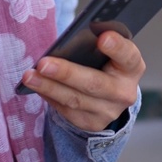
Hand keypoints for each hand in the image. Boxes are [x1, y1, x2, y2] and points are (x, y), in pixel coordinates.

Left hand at [20, 31, 143, 131]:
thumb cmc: (104, 63)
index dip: (117, 48)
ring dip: (49, 87)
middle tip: (43, 63)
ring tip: (30, 76)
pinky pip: (66, 110)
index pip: (128, 56)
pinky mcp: (91, 124)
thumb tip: (69, 39)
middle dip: (67, 73)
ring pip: (75, 99)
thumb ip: (94, 44)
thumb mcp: (107, 52)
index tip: (102, 37)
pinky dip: (49, 96)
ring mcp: (108, 111)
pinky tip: (36, 86)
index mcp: (132, 67)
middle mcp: (124, 92)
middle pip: (94, 83)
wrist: (110, 96)